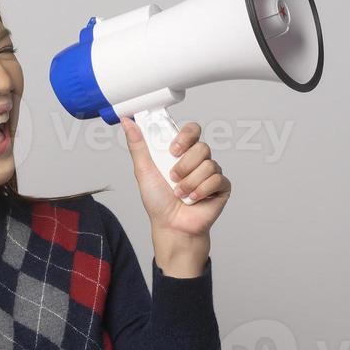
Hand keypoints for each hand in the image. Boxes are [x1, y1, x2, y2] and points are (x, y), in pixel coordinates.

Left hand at [120, 114, 231, 272]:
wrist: (171, 226)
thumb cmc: (158, 202)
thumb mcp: (143, 171)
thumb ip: (138, 145)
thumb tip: (128, 123)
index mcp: (182, 153)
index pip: (192, 130)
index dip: (185, 136)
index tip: (173, 150)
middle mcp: (198, 160)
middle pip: (202, 147)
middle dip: (185, 165)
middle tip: (173, 177)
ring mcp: (211, 173)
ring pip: (209, 165)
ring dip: (190, 182)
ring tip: (180, 194)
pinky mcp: (221, 187)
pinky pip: (217, 179)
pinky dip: (201, 191)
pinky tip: (193, 199)